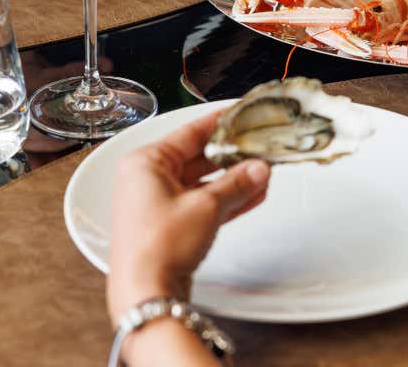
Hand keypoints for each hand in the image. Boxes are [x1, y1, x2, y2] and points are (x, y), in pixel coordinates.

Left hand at [106, 111, 269, 321]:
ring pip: (201, 183)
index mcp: (146, 162)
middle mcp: (147, 180)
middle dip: (230, 157)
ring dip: (232, 181)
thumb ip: (237, 183)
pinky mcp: (167, 227)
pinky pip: (201, 205)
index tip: (240, 114)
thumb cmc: (157, 246)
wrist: (146, 293)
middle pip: (197, 158)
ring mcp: (156, 204)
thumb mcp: (206, 206)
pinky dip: (224, 200)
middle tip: (258, 147)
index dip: (219, 123)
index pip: (190, 132)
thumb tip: (258, 168)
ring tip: (262, 173)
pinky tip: (251, 196)